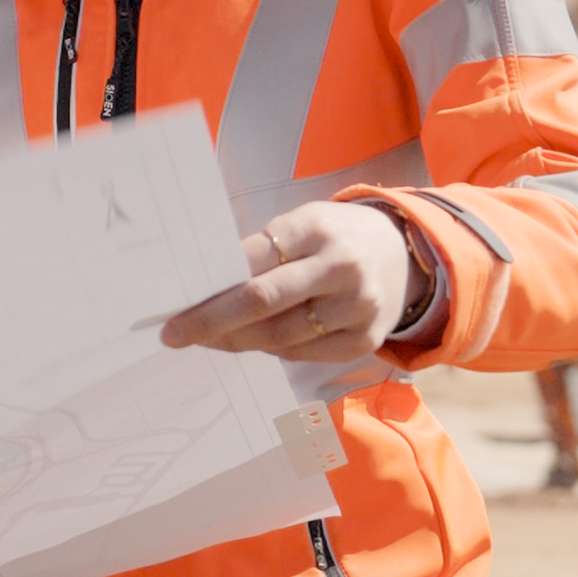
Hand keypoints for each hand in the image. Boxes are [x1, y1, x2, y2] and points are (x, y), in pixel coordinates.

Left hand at [160, 201, 426, 363]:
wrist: (403, 253)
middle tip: (174, 334)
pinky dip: (269, 349)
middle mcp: (341, 267)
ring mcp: (357, 308)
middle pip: (261, 301)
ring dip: (235, 340)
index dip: (210, 285)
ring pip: (279, 336)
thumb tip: (203, 287)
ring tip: (207, 338)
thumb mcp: (301, 224)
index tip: (175, 303)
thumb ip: (259, 252)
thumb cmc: (333, 236)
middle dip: (211, 321)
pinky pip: (301, 353)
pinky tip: (250, 341)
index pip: (250, 260)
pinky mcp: (364, 340)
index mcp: (316, 228)